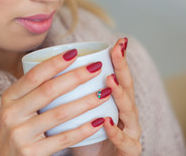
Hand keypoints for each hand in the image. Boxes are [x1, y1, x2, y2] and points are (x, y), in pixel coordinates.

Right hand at [0, 49, 111, 155]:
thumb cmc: (17, 129)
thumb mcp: (16, 108)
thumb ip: (33, 91)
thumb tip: (64, 65)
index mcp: (9, 97)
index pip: (34, 75)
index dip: (55, 63)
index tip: (75, 53)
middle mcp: (12, 114)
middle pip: (49, 90)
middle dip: (76, 77)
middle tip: (97, 67)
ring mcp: (21, 134)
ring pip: (60, 114)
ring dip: (86, 102)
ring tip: (105, 92)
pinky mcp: (32, 153)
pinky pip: (63, 138)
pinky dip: (83, 129)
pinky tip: (99, 121)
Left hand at [71, 38, 141, 155]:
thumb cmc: (87, 138)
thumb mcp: (81, 114)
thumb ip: (75, 96)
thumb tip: (54, 72)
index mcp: (117, 104)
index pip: (119, 78)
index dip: (119, 60)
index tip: (117, 41)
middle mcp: (127, 115)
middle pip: (128, 89)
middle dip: (122, 68)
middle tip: (117, 50)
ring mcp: (131, 133)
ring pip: (129, 112)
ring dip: (120, 95)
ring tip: (109, 81)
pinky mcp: (129, 151)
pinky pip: (124, 142)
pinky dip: (115, 131)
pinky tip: (107, 121)